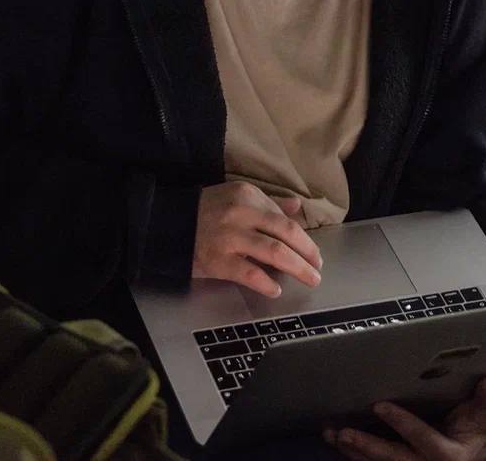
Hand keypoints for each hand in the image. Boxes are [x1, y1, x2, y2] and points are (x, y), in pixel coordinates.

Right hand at [191, 181, 322, 296]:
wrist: (167, 225)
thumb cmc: (205, 211)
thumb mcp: (236, 197)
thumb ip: (267, 202)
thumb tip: (296, 207)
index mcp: (247, 196)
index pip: (284, 218)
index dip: (303, 237)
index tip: (312, 251)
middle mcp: (241, 214)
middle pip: (287, 233)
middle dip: (308, 252)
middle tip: (319, 267)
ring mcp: (229, 238)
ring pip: (275, 253)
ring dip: (298, 268)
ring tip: (310, 278)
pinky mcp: (218, 260)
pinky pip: (250, 273)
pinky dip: (267, 283)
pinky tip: (276, 289)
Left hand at [323, 377, 485, 460]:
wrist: (473, 452)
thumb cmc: (476, 430)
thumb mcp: (485, 418)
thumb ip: (485, 403)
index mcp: (449, 455)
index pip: (424, 440)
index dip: (402, 424)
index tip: (380, 406)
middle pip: (394, 459)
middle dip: (367, 447)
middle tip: (344, 433)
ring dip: (353, 452)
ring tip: (333, 435)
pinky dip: (353, 454)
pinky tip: (334, 440)